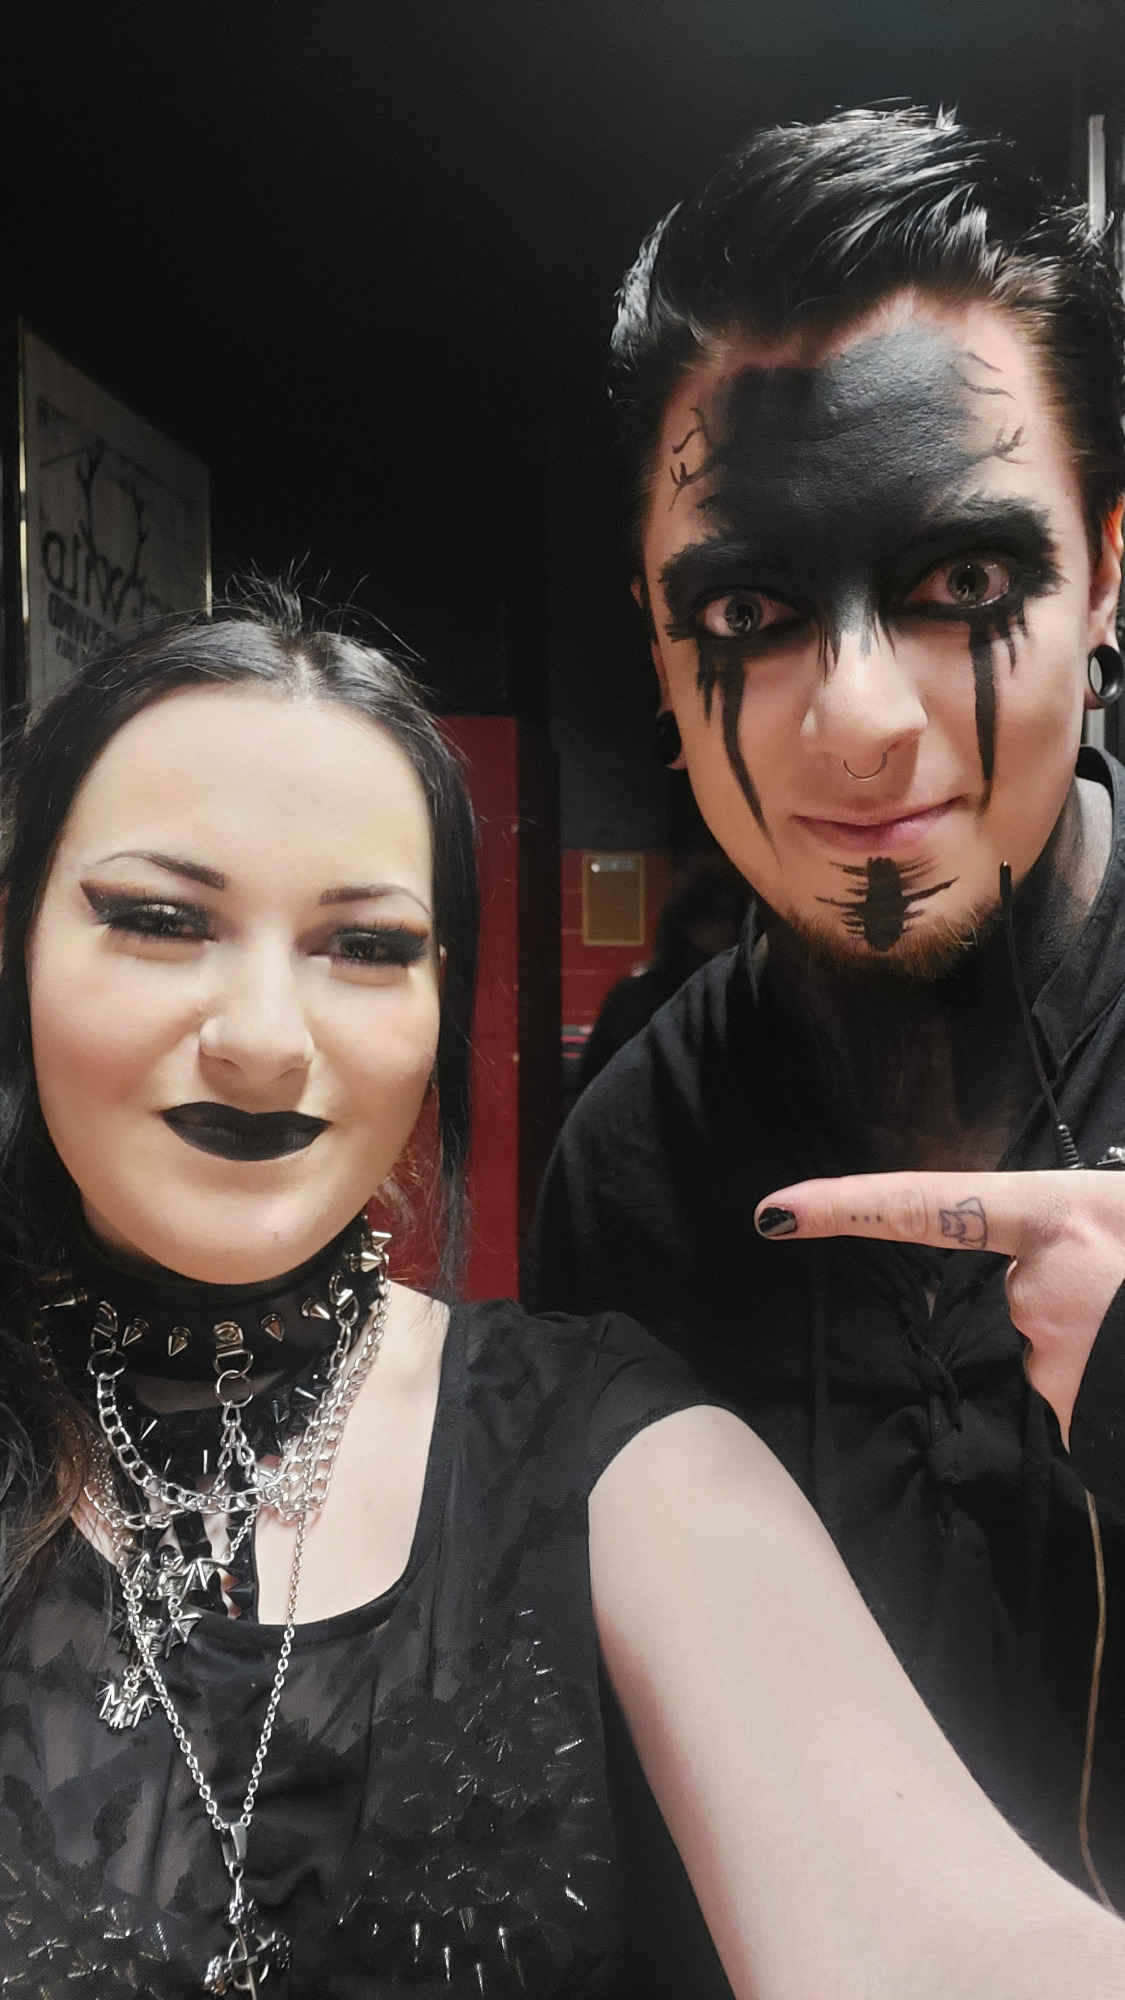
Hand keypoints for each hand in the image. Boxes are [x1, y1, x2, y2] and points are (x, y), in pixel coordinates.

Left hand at [754, 1170, 1124, 1441]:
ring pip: (1058, 1348)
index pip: (928, 1204)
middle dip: (1081, 1297)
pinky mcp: (1073, 1413)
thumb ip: (1089, 1229)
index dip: (847, 1205)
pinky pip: (1077, 1394)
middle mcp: (1043, 1286)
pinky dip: (1108, 1384)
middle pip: (1024, 1293)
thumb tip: (1061, 1248)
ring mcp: (1057, 1356)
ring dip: (1101, 1343)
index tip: (774, 1210)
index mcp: (1061, 1216)